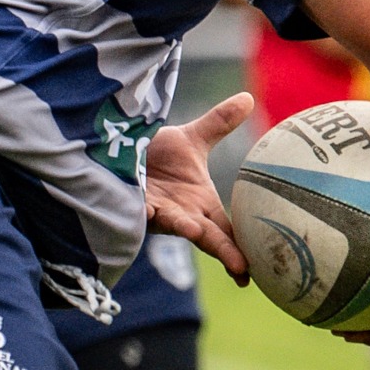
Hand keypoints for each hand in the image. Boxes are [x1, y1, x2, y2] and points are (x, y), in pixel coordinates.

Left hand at [144, 91, 252, 283]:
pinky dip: (141, 211)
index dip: (240, 250)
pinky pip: (134, 210)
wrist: (114, 153)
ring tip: (193, 229)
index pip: (226, 231)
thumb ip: (219, 123)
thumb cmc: (154, 156)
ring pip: (171, 223)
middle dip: (222, 250)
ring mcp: (154, 212)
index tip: (255, 272)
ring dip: (181, 225)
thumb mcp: (191, 140)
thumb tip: (247, 97)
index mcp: (199, 205)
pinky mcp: (128, 204)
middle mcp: (180, 213)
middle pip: (207, 236)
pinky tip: (144, 210)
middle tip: (241, 267)